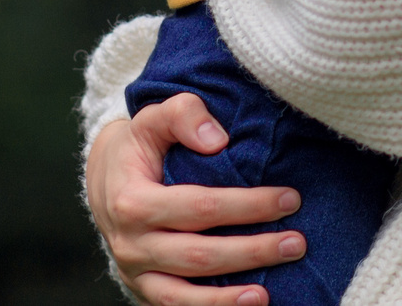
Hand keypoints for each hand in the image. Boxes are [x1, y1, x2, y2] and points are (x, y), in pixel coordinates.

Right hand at [86, 92, 304, 305]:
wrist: (105, 178)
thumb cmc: (139, 145)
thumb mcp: (153, 117)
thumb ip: (183, 114)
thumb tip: (217, 140)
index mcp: (133, 201)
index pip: (199, 207)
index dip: (246, 206)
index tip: (288, 199)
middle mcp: (130, 243)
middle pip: (198, 254)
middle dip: (251, 251)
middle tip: (295, 243)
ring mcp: (135, 272)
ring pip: (182, 295)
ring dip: (227, 299)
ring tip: (267, 294)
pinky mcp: (143, 289)